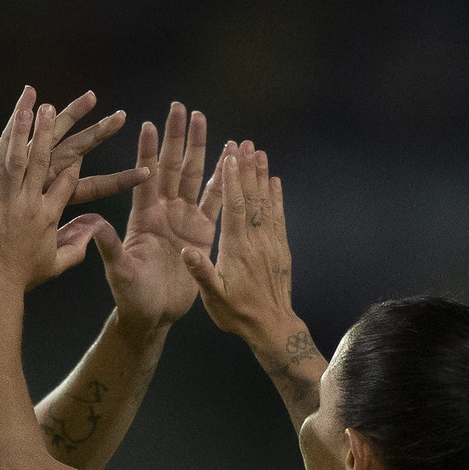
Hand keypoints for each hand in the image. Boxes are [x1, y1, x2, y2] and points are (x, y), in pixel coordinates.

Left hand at [0, 93, 100, 289]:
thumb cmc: (23, 276)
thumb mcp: (57, 263)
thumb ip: (78, 245)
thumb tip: (96, 230)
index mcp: (49, 215)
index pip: (67, 180)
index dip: (74, 161)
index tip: (80, 145)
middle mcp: (29, 203)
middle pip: (42, 160)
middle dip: (48, 132)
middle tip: (51, 108)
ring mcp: (4, 203)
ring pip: (14, 160)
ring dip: (19, 132)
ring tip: (24, 109)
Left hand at [94, 103, 220, 330]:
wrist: (153, 316)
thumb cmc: (130, 296)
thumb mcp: (119, 271)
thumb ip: (111, 248)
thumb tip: (95, 225)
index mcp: (143, 217)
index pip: (145, 177)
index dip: (147, 151)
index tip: (148, 123)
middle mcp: (164, 212)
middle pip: (172, 167)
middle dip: (176, 137)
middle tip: (180, 107)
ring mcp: (184, 220)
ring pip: (194, 177)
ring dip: (200, 149)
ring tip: (204, 120)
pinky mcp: (203, 233)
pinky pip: (216, 201)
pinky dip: (224, 180)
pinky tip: (232, 157)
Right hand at [183, 142, 300, 345]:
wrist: (271, 326)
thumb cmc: (237, 313)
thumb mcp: (214, 297)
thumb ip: (202, 272)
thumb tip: (187, 251)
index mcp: (237, 249)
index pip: (235, 207)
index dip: (232, 180)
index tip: (230, 156)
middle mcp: (257, 240)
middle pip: (253, 198)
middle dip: (248, 169)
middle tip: (246, 143)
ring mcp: (272, 243)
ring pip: (267, 202)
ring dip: (263, 176)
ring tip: (260, 152)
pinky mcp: (281, 248)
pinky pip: (279, 216)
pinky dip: (277, 197)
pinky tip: (275, 181)